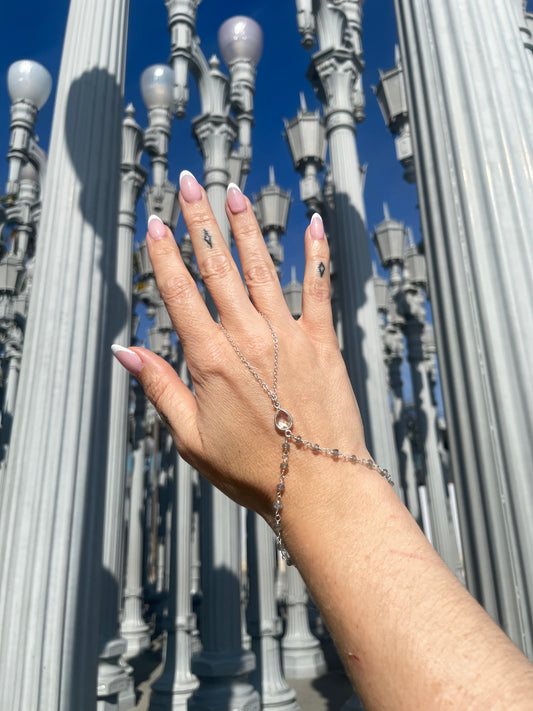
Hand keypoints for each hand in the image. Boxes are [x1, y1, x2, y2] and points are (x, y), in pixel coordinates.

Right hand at [113, 171, 369, 524]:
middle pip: (218, 269)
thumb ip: (160, 388)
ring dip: (246, 228)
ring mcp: (289, 336)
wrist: (318, 485)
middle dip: (200, 222)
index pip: (180, 294)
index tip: (155, 223)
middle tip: (190, 185)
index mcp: (212, 361)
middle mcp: (249, 338)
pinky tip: (313, 223)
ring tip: (233, 194)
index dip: (164, 255)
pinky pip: (320, 289)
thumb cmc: (252, 469)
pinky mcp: (322, 343)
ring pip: (262, 269)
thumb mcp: (191, 438)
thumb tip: (126, 351)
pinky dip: (316, 255)